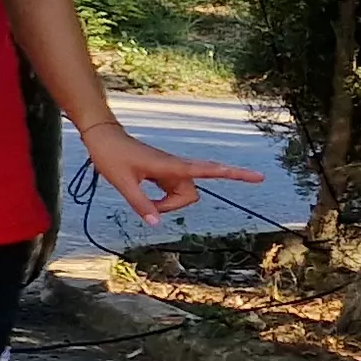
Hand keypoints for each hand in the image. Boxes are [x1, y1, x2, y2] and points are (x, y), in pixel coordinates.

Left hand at [78, 120, 263, 225]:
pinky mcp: (163, 173)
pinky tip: (148, 196)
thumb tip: (157, 224)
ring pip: (181, 195)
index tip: (258, 177)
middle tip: (148, 205)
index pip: (210, 170)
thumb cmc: (112, 156)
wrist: (102, 136)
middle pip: (191, 195)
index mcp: (171, 166)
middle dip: (175, 206)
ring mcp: (170, 170)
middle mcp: (175, 167)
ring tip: (140, 195)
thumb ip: (141, 204)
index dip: (234, 174)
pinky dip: (163, 199)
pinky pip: (172, 191)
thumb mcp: (123, 183)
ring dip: (166, 204)